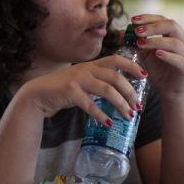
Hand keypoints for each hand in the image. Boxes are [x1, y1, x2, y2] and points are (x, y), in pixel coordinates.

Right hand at [16, 54, 146, 125]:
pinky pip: (91, 104)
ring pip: (107, 90)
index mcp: (91, 65)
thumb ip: (97, 80)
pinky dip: (102, 115)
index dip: (132, 66)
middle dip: (130, 92)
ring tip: (129, 115)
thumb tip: (120, 91)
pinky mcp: (71, 92)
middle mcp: (86, 69)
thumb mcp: (81, 79)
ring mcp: (78, 79)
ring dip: (121, 104)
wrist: (38, 93)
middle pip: (115, 77)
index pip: (116, 60)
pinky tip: (109, 122)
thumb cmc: (62, 88)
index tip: (145, 75)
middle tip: (138, 105)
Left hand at [130, 14, 183, 100]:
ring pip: (175, 42)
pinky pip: (180, 59)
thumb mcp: (144, 54)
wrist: (168, 90)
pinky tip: (156, 53)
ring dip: (156, 41)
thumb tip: (121, 32)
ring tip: (140, 43)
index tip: (133, 20)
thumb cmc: (157, 70)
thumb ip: (136, 42)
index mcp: (175, 35)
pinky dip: (168, 55)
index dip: (148, 18)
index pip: (163, 20)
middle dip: (152, 27)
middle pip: (172, 26)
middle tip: (137, 31)